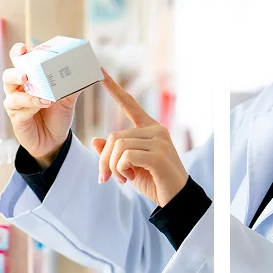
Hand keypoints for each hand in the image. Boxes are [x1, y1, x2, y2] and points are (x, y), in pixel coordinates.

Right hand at [2, 42, 79, 168]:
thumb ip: (74, 85)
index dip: (18, 53)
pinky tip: (43, 105)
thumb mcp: (68, 98)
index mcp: (29, 78)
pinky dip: (31, 107)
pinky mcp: (16, 118)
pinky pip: (19, 110)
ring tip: (44, 97)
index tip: (23, 49)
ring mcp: (15, 103)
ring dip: (28, 95)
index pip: (19, 61)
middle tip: (26, 75)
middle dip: (16, 74)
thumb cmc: (57, 115)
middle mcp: (18, 88)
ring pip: (13, 95)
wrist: (55, 140)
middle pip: (8, 76)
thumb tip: (91, 72)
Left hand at [92, 68, 189, 207]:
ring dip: (112, 167)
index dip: (114, 89)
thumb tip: (96, 140)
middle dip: (105, 160)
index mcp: (150, 129)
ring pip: (118, 146)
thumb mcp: (129, 167)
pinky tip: (129, 179)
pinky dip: (121, 170)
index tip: (100, 71)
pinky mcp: (158, 155)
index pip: (130, 104)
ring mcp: (159, 141)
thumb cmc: (154, 182)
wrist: (176, 201)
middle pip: (114, 135)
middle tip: (106, 178)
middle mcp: (156, 130)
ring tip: (121, 180)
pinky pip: (126, 156)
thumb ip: (113, 153)